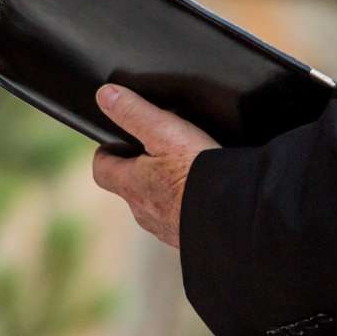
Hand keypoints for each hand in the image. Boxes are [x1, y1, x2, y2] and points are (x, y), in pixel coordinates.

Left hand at [89, 84, 218, 249]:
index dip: (107, 152)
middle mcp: (143, 211)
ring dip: (163, 191)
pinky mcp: (190, 239)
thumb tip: (105, 95)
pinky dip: (186, 208)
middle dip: (138, 171)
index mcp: (131, 184)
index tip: (116, 141)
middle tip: (155, 152)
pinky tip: (203, 197)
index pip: (102, 169)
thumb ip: (133, 112)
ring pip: (155, 207)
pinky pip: (181, 222)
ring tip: (183, 172)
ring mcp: (167, 229)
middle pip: (129, 188)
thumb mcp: (164, 132)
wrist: (234, 220)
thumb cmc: (197, 175)